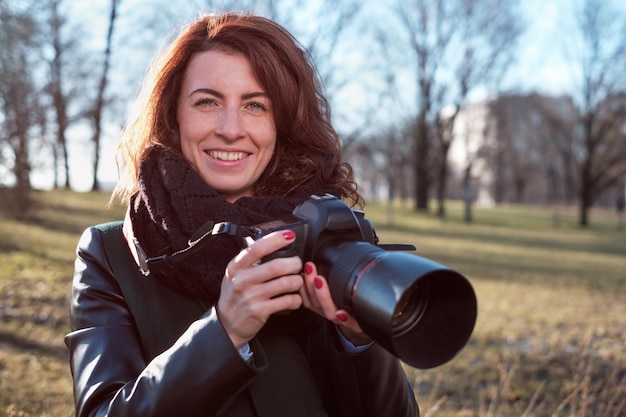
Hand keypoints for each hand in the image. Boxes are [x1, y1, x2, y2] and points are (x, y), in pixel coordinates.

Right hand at [218, 230, 302, 347]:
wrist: (227, 325)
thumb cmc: (235, 296)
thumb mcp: (235, 274)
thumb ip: (249, 260)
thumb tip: (272, 242)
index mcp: (236, 267)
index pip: (257, 248)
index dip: (276, 240)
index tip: (289, 235)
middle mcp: (242, 280)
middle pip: (276, 266)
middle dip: (294, 263)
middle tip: (298, 264)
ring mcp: (251, 297)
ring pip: (285, 283)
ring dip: (297, 281)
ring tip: (297, 281)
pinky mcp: (260, 311)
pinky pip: (287, 301)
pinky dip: (296, 299)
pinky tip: (295, 298)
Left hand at [300, 261, 371, 345]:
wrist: (356, 320)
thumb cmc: (366, 307)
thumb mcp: (374, 303)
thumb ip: (378, 293)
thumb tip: (385, 268)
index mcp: (357, 320)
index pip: (353, 323)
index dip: (347, 320)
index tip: (342, 313)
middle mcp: (341, 318)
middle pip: (329, 311)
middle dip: (322, 294)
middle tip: (319, 278)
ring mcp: (327, 312)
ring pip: (315, 306)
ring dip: (310, 288)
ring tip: (309, 270)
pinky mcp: (317, 307)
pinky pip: (307, 302)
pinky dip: (303, 290)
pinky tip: (301, 276)